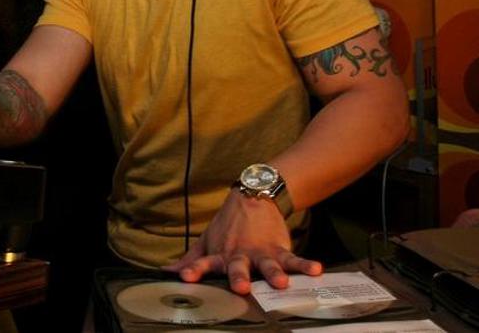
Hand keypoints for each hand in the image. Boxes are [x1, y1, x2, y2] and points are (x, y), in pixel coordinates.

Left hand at [162, 190, 321, 294]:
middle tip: (241, 286)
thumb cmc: (228, 226)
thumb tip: (168, 271)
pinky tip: (316, 269)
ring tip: (281, 282)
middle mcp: (239, 255)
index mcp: (219, 255)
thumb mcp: (207, 240)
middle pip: (237, 267)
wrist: (252, 198)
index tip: (185, 277)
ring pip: (267, 264)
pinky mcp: (279, 248)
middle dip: (238, 276)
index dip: (194, 269)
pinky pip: (293, 258)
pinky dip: (305, 264)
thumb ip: (190, 258)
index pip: (203, 263)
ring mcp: (260, 252)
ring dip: (273, 273)